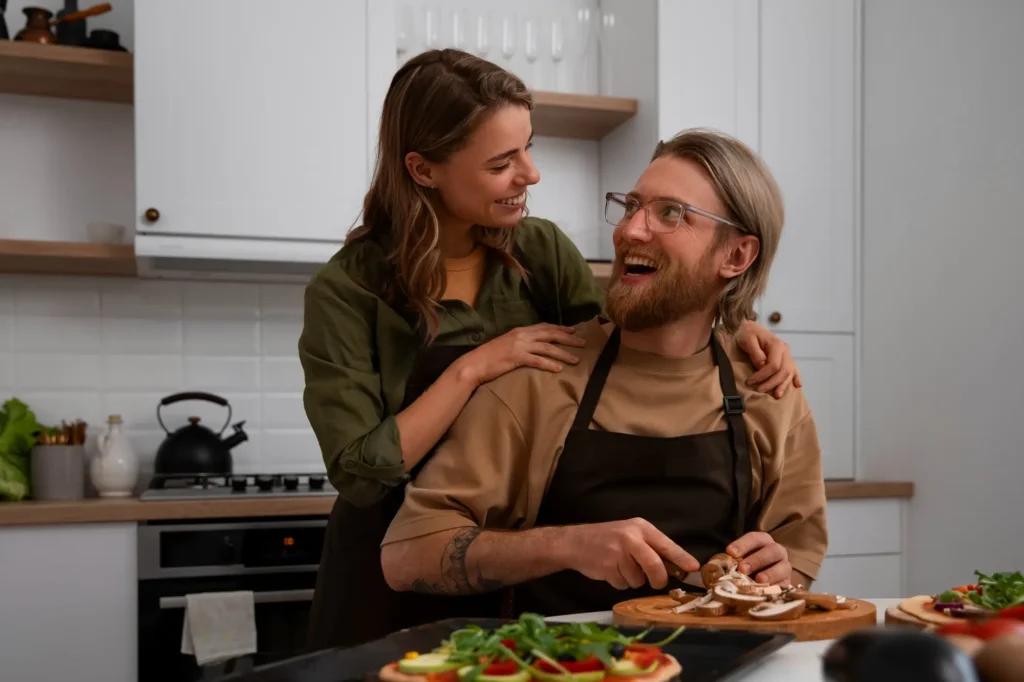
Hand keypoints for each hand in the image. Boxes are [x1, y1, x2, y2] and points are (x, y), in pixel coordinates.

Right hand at [455, 323, 585, 385]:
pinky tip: (559, 369)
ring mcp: (519, 346)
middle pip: (550, 334)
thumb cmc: (488, 356)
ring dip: (563, 353)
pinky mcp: (516, 357)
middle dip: (568, 338)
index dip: (560, 328)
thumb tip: (532, 347)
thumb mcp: (506, 344)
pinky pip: (537, 361)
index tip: (573, 331)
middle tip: (582, 343)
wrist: (473, 364)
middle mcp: (522, 335)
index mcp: (519, 330)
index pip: (544, 326)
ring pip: (547, 348)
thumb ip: (519, 342)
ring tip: (576, 360)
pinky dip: (550, 364)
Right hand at [562, 518, 698, 590]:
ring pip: (639, 579)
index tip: (694, 568)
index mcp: (640, 528)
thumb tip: (676, 568)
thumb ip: (650, 547)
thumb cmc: (607, 539)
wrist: (575, 542)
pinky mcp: (608, 567)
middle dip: (658, 579)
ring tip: (621, 567)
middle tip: (657, 583)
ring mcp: (618, 553)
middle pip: (655, 566)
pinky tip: (610, 570)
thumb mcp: (630, 534)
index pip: (666, 544)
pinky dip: (620, 582)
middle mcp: (630, 538)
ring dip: (633, 580)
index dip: (682, 558)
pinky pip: (623, 584)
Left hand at [726, 532, 791, 586]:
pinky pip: (785, 584)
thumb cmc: (749, 566)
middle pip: (771, 551)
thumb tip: (719, 568)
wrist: (767, 580)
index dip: (742, 544)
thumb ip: (733, 561)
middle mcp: (777, 551)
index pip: (754, 538)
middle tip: (742, 568)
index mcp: (763, 541)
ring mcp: (784, 567)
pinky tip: (766, 591)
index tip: (730, 552)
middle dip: (756, 559)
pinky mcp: (788, 583)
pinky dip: (776, 587)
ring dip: (769, 573)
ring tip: (758, 580)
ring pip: (782, 567)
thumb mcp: (741, 560)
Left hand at [735, 320, 801, 397]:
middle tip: (759, 390)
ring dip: (784, 384)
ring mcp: (786, 354)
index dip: (762, 376)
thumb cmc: (747, 333)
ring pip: (789, 372)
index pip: (773, 365)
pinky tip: (797, 385)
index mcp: (777, 345)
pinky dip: (796, 377)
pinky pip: (794, 369)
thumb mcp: (747, 340)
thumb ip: (756, 353)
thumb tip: (762, 366)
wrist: (750, 327)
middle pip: (783, 371)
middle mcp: (785, 350)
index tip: (750, 382)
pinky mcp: (785, 358)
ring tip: (777, 395)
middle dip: (772, 383)